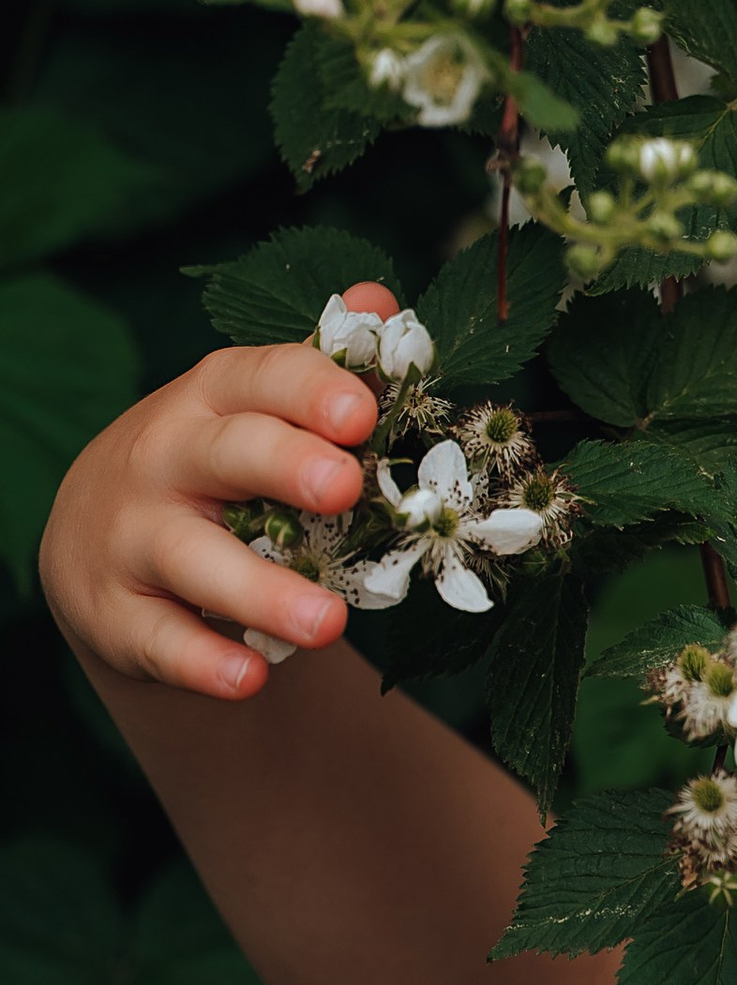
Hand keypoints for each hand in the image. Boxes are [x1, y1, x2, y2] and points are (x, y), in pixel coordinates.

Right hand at [38, 280, 398, 700]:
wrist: (106, 541)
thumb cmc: (220, 466)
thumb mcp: (260, 411)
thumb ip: (324, 367)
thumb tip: (382, 304)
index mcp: (216, 396)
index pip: (262, 376)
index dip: (312, 390)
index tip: (362, 414)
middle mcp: (165, 455)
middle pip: (226, 453)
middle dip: (285, 465)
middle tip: (345, 488)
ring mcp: (132, 535)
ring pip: (193, 558)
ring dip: (262, 591)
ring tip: (329, 622)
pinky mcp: (115, 612)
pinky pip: (159, 638)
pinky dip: (203, 661)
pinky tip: (249, 680)